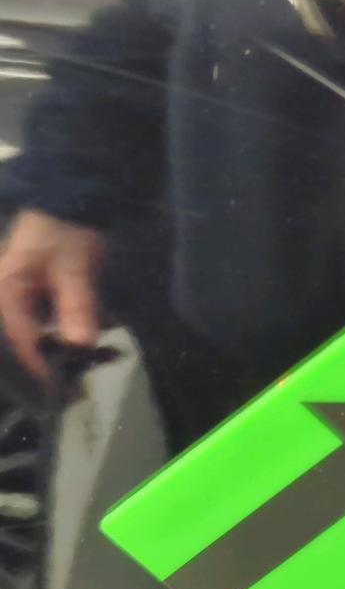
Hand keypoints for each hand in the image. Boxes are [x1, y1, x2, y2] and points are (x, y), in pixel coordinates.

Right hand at [0, 210, 104, 379]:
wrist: (74, 201)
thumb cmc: (68, 231)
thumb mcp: (75, 269)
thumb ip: (76, 306)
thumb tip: (80, 344)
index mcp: (5, 292)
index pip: (20, 339)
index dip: (42, 365)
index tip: (65, 387)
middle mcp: (8, 298)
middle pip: (27, 340)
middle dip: (53, 361)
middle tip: (79, 386)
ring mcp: (24, 297)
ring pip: (40, 333)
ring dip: (63, 350)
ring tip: (90, 368)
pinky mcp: (41, 296)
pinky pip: (51, 322)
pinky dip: (69, 333)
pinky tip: (93, 346)